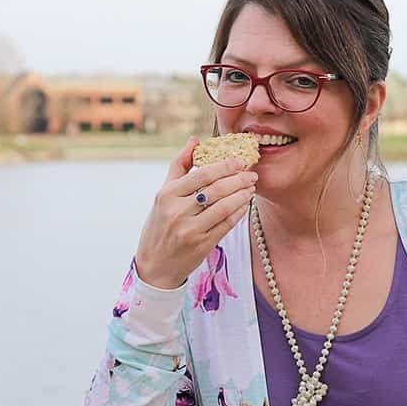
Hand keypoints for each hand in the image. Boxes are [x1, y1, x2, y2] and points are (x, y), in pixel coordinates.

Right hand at [133, 138, 258, 288]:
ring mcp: (190, 230)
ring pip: (224, 207)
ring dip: (242, 195)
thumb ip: (179, 167)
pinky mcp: (202, 245)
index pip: (201, 174)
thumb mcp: (162, 195)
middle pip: (216, 189)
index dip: (224, 166)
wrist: (155, 265)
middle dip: (238, 179)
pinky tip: (245, 204)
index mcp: (166, 195)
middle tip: (251, 173)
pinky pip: (227, 224)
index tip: (238, 161)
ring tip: (251, 187)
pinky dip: (239, 212)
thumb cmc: (159, 226)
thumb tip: (194, 141)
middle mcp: (177, 212)